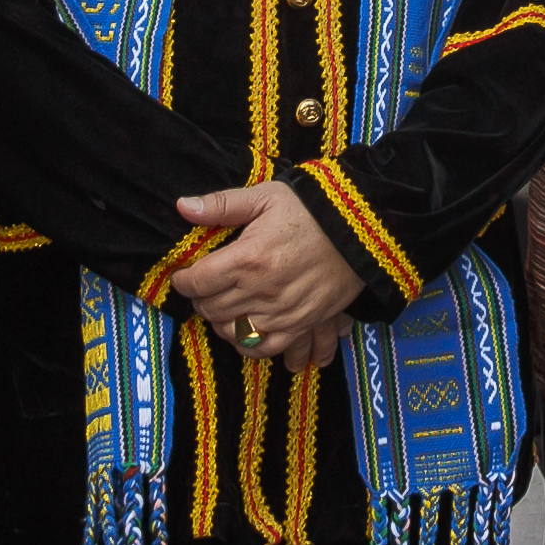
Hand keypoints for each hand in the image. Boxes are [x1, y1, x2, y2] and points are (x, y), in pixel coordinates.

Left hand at [166, 182, 366, 372]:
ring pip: (232, 331)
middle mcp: (262, 291)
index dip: (184, 280)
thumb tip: (183, 207)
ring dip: (221, 321)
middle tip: (204, 289)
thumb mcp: (265, 197)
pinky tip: (244, 330)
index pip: (197, 281)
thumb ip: (222, 205)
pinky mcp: (302, 324)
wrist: (362, 229)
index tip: (185, 276)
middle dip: (200, 299)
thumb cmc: (311, 209)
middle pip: (211, 309)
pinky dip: (248, 344)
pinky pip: (265, 348)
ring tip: (223, 307)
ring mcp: (282, 312)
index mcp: (248, 258)